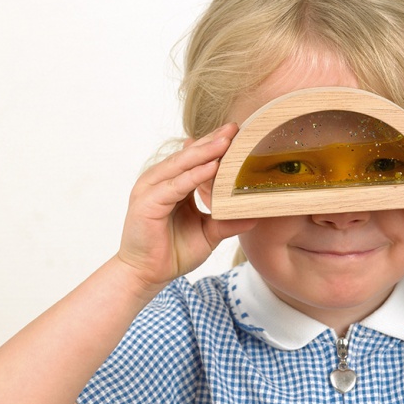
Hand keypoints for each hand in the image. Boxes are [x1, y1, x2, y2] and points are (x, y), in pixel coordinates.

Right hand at [116, 123, 256, 287]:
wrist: (148, 275)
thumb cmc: (173, 252)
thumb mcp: (209, 233)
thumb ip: (228, 220)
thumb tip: (256, 214)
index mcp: (174, 184)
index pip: (197, 159)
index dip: (216, 146)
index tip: (238, 134)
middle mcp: (161, 182)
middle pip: (190, 156)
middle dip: (213, 141)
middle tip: (235, 128)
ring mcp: (152, 190)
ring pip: (182, 166)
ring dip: (205, 152)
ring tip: (226, 141)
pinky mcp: (148, 203)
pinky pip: (175, 185)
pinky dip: (193, 175)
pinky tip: (212, 167)